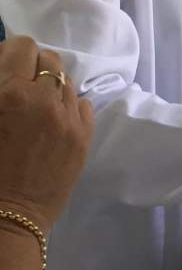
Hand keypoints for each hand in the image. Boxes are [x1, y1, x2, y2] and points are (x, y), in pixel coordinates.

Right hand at [0, 37, 93, 231]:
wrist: (3, 222)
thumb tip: (6, 72)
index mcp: (12, 93)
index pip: (23, 47)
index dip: (11, 52)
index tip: (4, 66)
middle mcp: (46, 99)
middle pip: (49, 59)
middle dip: (32, 66)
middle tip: (18, 85)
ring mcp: (69, 118)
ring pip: (66, 81)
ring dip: (50, 87)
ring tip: (35, 106)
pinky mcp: (84, 137)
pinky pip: (81, 104)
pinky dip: (67, 106)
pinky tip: (52, 121)